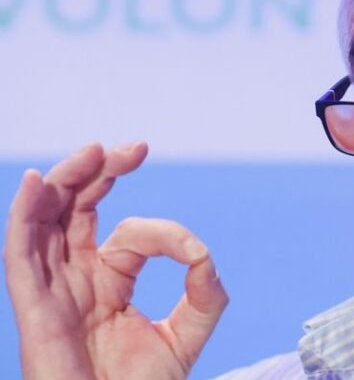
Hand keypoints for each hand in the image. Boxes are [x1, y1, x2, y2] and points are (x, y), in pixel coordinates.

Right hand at [3, 143, 227, 378]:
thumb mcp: (187, 334)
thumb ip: (204, 292)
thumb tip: (203, 254)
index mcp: (108, 281)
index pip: (128, 232)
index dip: (162, 233)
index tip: (192, 252)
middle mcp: (75, 279)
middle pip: (73, 210)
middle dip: (99, 172)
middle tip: (133, 149)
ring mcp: (52, 291)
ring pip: (44, 221)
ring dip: (64, 181)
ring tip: (94, 151)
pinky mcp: (34, 309)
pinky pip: (19, 256)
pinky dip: (22, 216)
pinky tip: (33, 183)